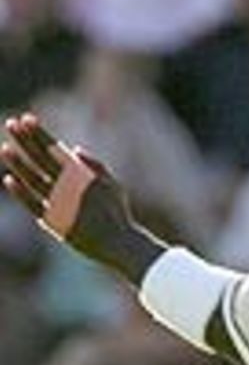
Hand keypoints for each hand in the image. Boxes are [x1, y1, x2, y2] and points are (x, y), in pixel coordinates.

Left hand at [2, 111, 138, 269]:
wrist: (121, 246)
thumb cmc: (118, 216)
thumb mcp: (114, 186)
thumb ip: (96, 166)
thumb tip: (74, 149)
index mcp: (81, 176)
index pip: (55, 149)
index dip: (39, 133)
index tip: (26, 119)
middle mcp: (68, 187)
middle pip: (41, 159)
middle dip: (26, 140)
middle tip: (11, 124)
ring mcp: (60, 204)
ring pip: (34, 179)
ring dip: (19, 163)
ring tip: (5, 149)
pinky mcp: (55, 223)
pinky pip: (34, 206)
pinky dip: (21, 194)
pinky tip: (9, 180)